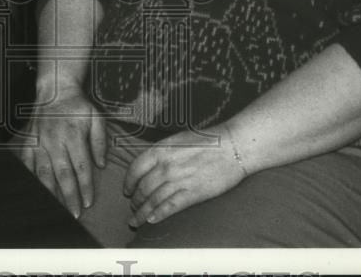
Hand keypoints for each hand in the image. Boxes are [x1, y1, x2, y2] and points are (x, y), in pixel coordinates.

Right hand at [18, 88, 106, 218]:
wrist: (55, 90)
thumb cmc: (78, 105)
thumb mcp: (96, 117)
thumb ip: (99, 140)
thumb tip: (101, 164)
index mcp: (73, 134)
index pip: (81, 166)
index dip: (85, 186)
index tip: (88, 202)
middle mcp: (54, 140)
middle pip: (62, 174)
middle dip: (69, 196)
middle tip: (74, 213)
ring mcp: (39, 141)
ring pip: (43, 172)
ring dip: (50, 192)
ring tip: (55, 208)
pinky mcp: (30, 141)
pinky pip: (28, 163)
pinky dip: (30, 178)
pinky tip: (34, 191)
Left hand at [123, 125, 247, 227]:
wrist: (233, 146)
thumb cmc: (208, 141)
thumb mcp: (178, 140)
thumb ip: (162, 153)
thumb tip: (149, 167)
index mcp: (161, 149)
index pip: (135, 168)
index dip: (128, 182)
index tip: (127, 190)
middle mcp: (166, 166)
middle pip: (143, 187)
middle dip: (135, 200)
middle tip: (132, 207)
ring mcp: (179, 180)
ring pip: (153, 200)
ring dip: (142, 212)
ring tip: (136, 220)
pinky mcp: (193, 193)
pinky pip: (170, 207)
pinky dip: (158, 215)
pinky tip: (151, 221)